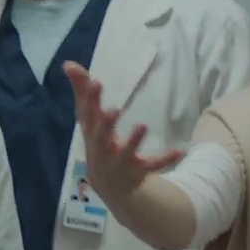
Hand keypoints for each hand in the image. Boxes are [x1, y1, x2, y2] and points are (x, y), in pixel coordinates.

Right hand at [62, 61, 183, 202]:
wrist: (109, 186)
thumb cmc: (99, 142)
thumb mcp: (90, 119)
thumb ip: (82, 90)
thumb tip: (69, 64)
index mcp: (91, 133)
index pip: (87, 114)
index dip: (90, 98)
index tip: (96, 81)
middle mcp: (102, 149)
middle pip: (100, 137)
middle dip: (106, 124)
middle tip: (114, 109)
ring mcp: (119, 163)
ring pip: (125, 153)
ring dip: (133, 141)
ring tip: (143, 125)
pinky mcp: (138, 172)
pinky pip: (152, 166)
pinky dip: (165, 159)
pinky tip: (180, 151)